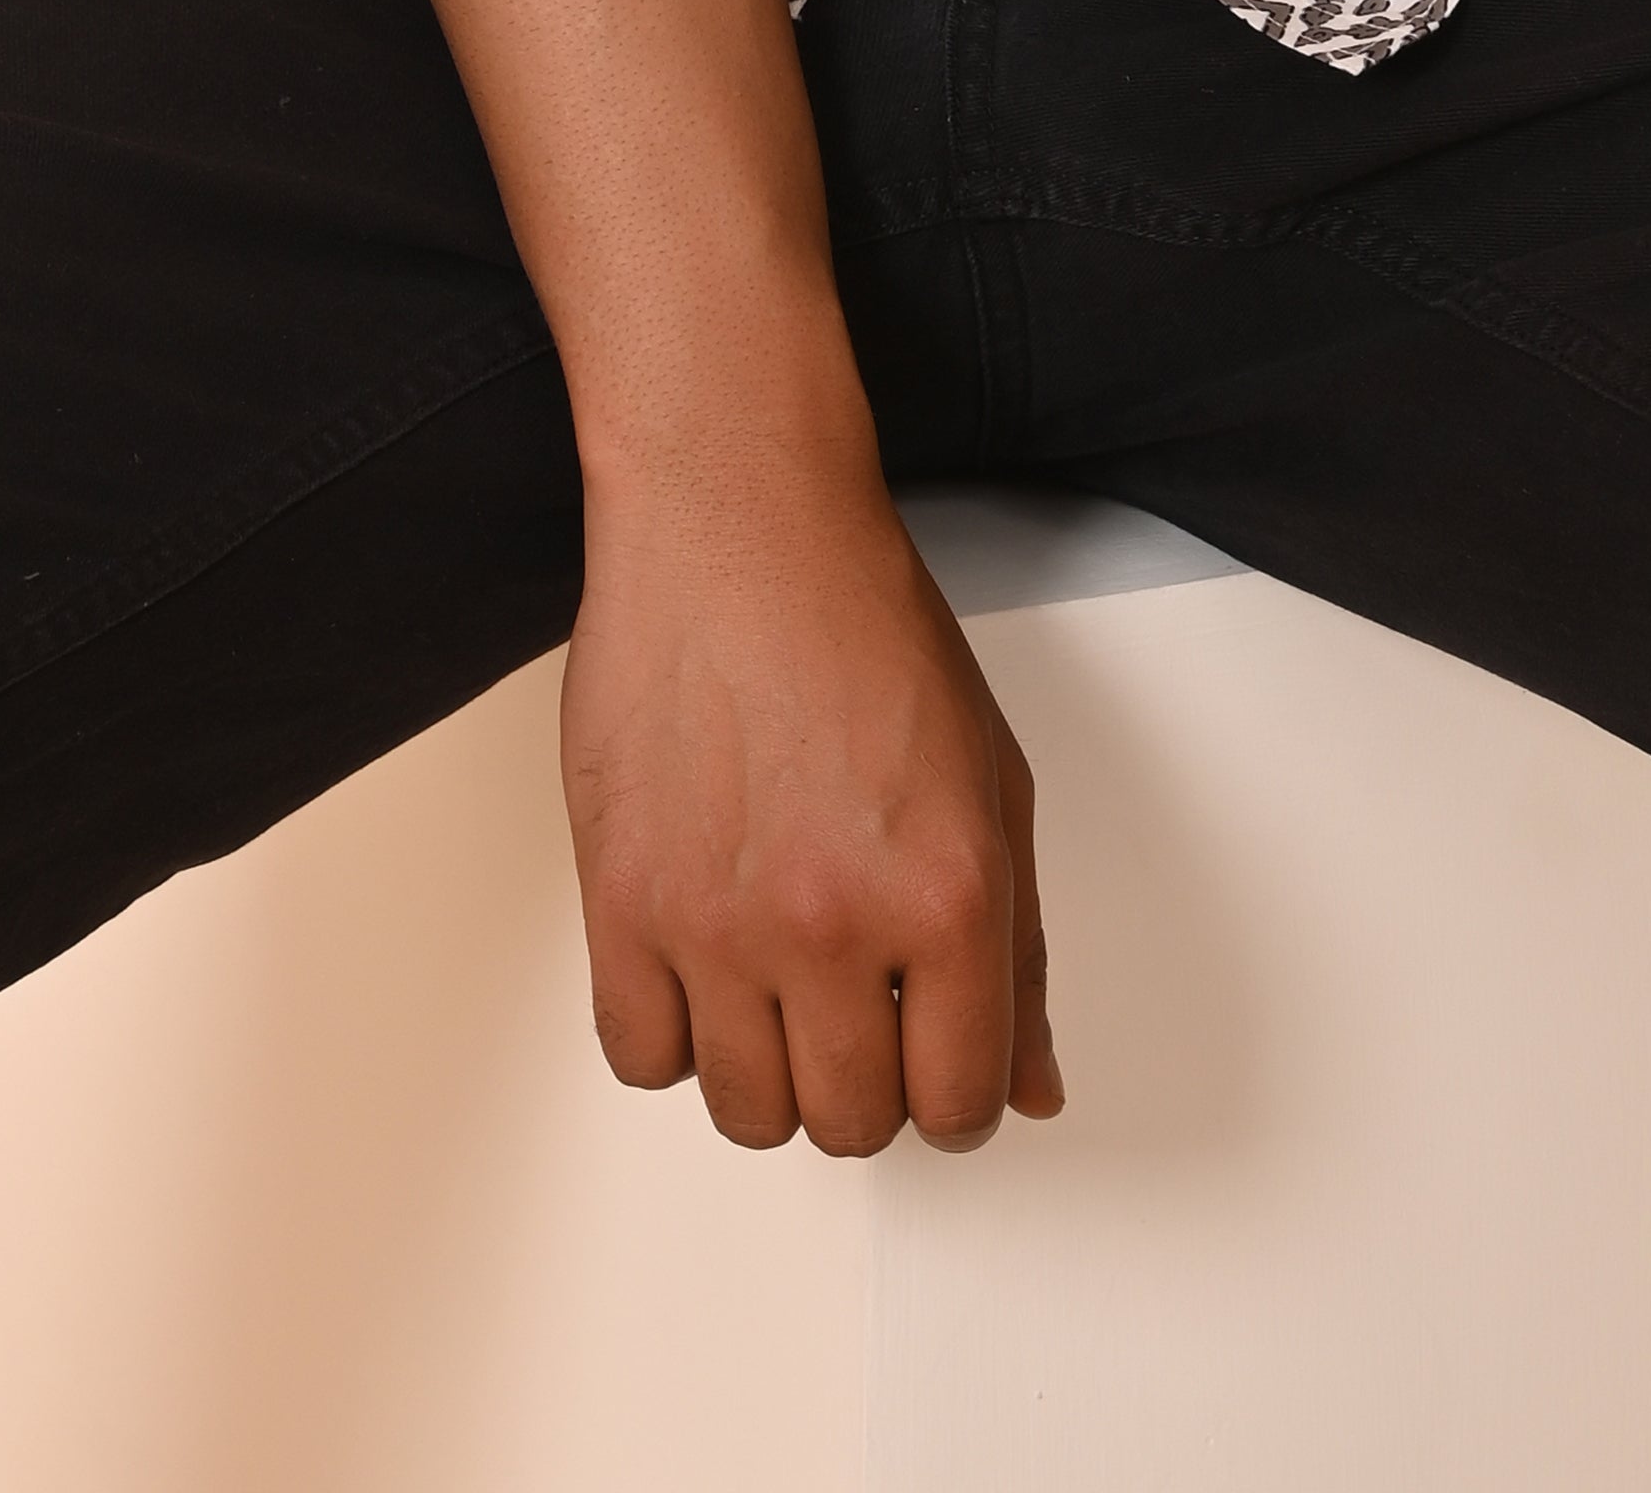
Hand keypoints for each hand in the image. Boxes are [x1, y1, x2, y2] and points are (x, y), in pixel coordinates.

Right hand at [564, 450, 1062, 1154]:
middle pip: (851, 1123)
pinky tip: (706, 962)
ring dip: (773, 1068)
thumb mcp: (992, 779)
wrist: (739, 527)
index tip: (936, 1058)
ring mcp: (718, 923)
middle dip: (868, 1081)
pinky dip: (676, 1033)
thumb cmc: (864, 625)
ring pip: (748, 1113)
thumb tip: (1028, 1087)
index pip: (961, 1104)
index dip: (955, 1093)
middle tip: (861, 1002)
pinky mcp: (622, 903)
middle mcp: (834, 924)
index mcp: (948, 894)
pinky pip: (643, 1058)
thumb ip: (1020, 950)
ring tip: (782, 979)